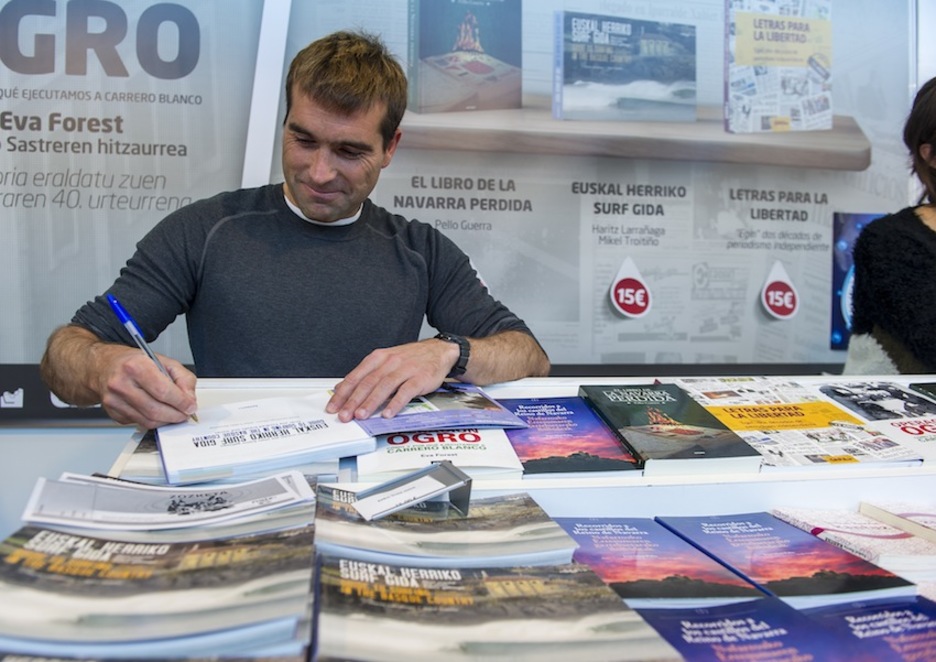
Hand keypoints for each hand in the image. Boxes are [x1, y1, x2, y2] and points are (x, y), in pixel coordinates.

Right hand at [93, 346, 197, 428]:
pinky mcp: (113, 413)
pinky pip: (139, 423)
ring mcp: (114, 400)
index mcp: (135, 366)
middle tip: (185, 413)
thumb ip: (183, 378)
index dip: (181, 402)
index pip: (163, 391)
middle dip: (176, 415)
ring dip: (166, 420)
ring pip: (148, 421)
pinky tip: (157, 411)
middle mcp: (121, 384)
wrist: (103, 366)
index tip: (190, 406)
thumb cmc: (132, 362)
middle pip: (155, 409)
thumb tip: (189, 398)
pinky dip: (153, 421)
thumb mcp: (163, 360)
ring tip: (174, 413)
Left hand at [326, 338, 457, 421]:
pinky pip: (406, 391)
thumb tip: (343, 388)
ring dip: (371, 402)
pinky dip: (396, 403)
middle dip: (354, 400)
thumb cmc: (411, 358)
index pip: (356, 376)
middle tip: (344, 415)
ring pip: (384, 386)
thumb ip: (367, 374)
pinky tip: (388, 413)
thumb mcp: (386, 361)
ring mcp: (405, 369)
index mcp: (378, 358)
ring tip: (361, 415)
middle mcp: (390, 362)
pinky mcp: (420, 378)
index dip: (343, 392)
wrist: (438, 350)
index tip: (334, 406)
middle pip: (368, 382)